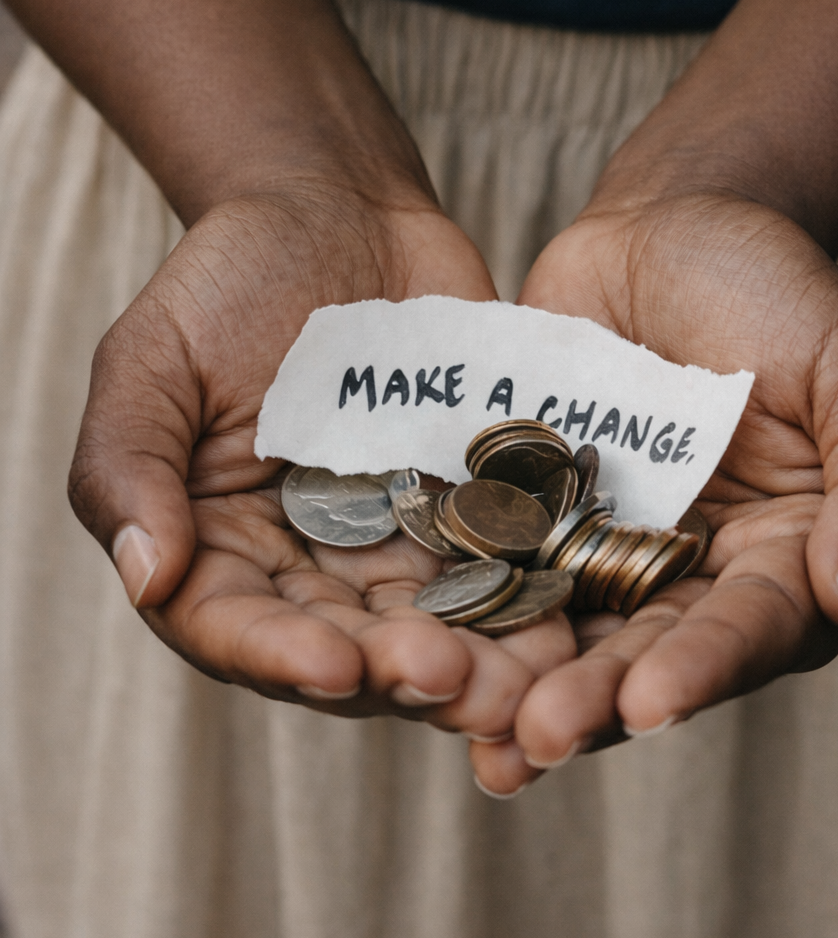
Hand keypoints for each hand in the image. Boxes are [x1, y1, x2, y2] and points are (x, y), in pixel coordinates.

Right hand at [67, 180, 574, 789]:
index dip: (282, 657)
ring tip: (522, 684)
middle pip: (353, 650)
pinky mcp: (475, 516)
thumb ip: (132, 464)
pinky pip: (507, 569)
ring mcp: (402, 547)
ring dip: (482, 667)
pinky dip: (536, 605)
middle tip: (450, 682)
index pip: (240, 629)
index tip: (334, 664)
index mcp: (226, 550)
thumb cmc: (230, 282)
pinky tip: (569, 629)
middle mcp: (315, 569)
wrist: (341, 217)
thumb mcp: (152, 360)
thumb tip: (150, 574)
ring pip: (440, 630)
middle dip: (400, 674)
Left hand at [507, 191, 837, 771]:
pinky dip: (470, 617)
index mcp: (780, 556)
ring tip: (480, 741)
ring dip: (524, 689)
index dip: (704, 666)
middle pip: (648, 654)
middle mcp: (690, 575)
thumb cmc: (773, 289)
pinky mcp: (534, 520)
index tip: (651, 701)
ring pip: (568, 637)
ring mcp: (605, 552)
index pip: (750, 628)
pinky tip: (427, 657)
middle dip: (596, 701)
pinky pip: (501, 573)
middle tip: (539, 738)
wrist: (667, 230)